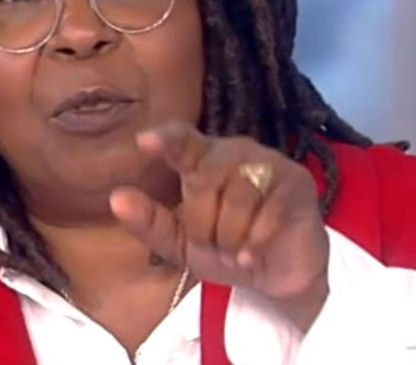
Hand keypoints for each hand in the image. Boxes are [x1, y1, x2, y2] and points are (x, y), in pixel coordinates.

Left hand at [109, 120, 329, 331]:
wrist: (276, 276)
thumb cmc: (226, 248)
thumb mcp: (181, 244)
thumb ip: (150, 222)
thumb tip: (116, 198)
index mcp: (205, 158)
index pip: (183, 140)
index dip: (167, 139)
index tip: (143, 141)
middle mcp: (237, 152)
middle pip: (207, 177)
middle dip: (203, 221)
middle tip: (213, 242)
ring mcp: (270, 164)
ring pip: (239, 197)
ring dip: (231, 235)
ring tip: (237, 248)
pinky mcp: (298, 186)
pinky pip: (269, 213)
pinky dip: (254, 242)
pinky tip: (251, 255)